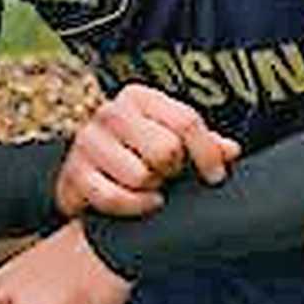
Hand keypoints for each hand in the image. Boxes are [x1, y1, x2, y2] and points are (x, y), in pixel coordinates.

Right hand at [53, 83, 241, 218]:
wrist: (88, 179)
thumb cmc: (137, 156)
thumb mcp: (171, 142)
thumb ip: (204, 144)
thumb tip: (230, 151)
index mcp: (138, 97)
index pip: (186, 121)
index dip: (207, 154)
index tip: (215, 175)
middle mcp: (110, 112)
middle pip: (165, 149)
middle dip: (172, 170)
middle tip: (167, 175)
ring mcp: (87, 142)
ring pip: (141, 176)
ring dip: (150, 189)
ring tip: (147, 185)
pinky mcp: (73, 173)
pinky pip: (115, 197)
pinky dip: (134, 206)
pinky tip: (142, 203)